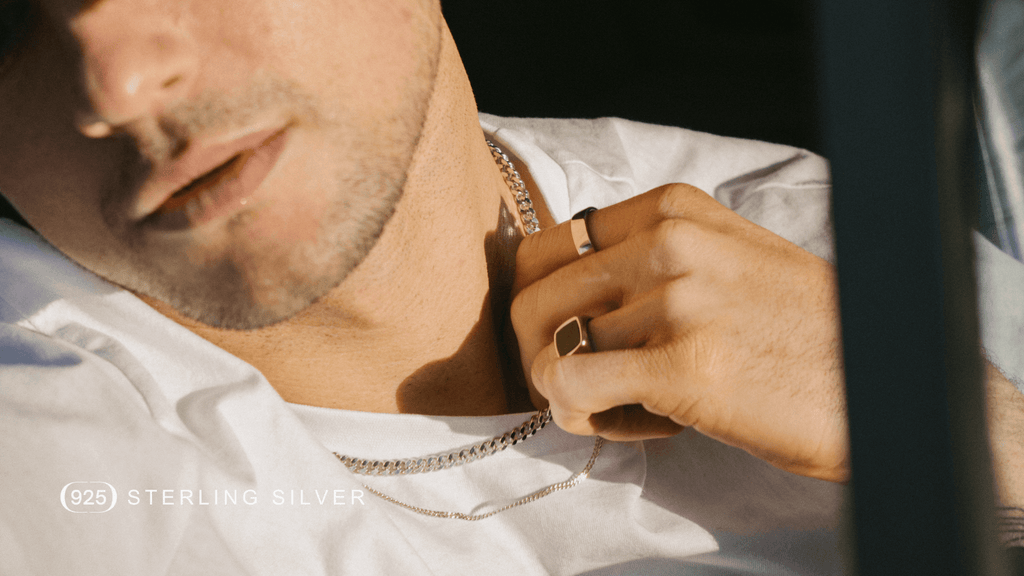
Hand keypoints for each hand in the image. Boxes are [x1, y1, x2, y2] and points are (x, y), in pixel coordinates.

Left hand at [510, 184, 849, 481]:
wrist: (882, 386)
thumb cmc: (797, 331)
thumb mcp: (723, 259)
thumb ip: (645, 259)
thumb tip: (556, 288)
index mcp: (672, 209)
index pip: (543, 249)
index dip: (538, 305)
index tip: (567, 338)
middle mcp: (669, 242)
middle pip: (531, 300)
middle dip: (539, 353)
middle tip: (584, 384)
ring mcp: (679, 300)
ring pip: (548, 352)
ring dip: (574, 394)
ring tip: (633, 403)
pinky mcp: (686, 365)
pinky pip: (571, 387)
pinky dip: (582, 414)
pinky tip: (638, 420)